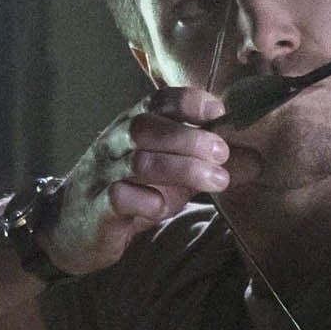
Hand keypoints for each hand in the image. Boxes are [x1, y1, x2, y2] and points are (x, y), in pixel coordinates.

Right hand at [42, 87, 251, 275]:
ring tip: (217, 181)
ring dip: (183, 168)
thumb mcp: (174, 176)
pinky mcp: (98, 206)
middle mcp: (117, 142)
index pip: (159, 100)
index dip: (189, 101)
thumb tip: (258, 160)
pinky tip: (162, 207)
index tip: (218, 111)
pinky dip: (146, 200)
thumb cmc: (131, 193)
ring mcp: (105, 173)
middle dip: (190, 138)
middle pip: (148, 126)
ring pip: (140, 160)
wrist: (72, 230)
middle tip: (222, 154)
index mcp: (135, 125)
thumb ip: (211, 164)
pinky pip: (120, 196)